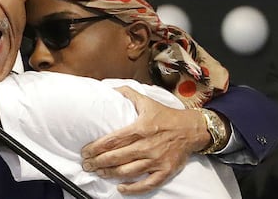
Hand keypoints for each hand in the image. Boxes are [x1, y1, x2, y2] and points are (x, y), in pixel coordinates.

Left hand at [81, 86, 209, 193]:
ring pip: (128, 171)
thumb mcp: (146, 101)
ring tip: (99, 172)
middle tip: (87, 164)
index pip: (113, 140)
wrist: (192, 129)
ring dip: (110, 173)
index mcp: (141, 128)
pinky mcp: (165, 171)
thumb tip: (109, 88)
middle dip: (98, 162)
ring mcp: (156, 160)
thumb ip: (127, 93)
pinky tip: (121, 188)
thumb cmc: (167, 115)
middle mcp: (147, 145)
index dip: (96, 147)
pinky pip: (147, 184)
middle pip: (117, 157)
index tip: (85, 151)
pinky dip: (133, 189)